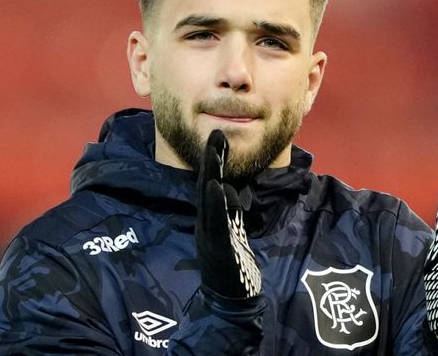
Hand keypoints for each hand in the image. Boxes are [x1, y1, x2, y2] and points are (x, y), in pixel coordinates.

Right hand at [195, 129, 260, 298]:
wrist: (228, 302)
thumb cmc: (231, 267)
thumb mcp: (230, 232)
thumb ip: (228, 211)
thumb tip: (227, 188)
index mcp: (210, 220)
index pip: (211, 185)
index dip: (213, 160)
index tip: (218, 136)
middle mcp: (206, 224)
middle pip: (207, 186)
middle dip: (211, 159)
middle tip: (216, 133)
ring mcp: (211, 235)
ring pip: (209, 201)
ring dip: (211, 175)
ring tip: (215, 151)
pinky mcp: (218, 248)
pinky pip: (217, 223)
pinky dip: (216, 204)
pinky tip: (217, 186)